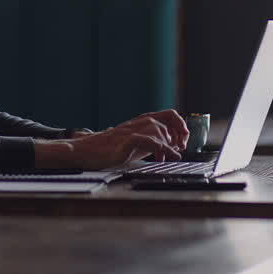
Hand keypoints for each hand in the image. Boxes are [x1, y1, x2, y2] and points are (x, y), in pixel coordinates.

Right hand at [62, 109, 188, 168]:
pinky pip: (150, 141)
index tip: (183, 140)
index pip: (170, 115)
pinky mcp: (127, 140)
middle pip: (169, 122)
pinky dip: (163, 148)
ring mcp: (132, 130)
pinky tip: (167, 157)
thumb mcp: (137, 142)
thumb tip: (174, 145)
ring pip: (160, 131)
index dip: (181, 126)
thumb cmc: (111, 148)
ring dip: (169, 146)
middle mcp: (139, 122)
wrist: (88, 150)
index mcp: (142, 120)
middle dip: (179, 136)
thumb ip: (154, 140)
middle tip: (179, 149)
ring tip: (165, 158)